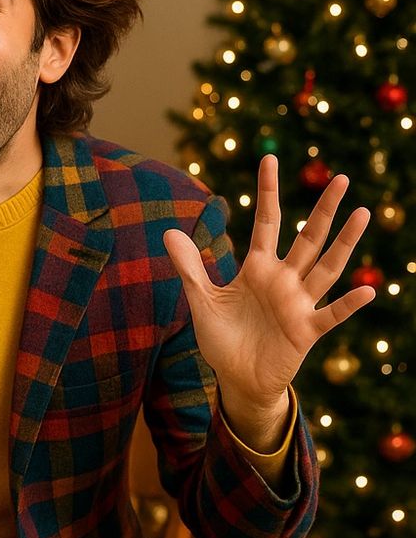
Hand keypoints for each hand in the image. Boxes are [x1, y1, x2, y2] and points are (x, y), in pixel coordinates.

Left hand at [163, 155, 373, 450]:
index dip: (266, 192)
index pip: (266, 222)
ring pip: (326, 267)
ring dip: (344, 243)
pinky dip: (348, 304)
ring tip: (362, 213)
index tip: (270, 159)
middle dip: (323, 210)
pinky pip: (331, 314)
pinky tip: (368, 289)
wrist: (237, 378)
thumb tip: (169, 232)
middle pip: (307, 238)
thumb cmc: (222, 338)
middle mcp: (283, 280)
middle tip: (342, 178)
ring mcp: (298, 303)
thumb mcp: (202, 300)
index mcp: (257, 268)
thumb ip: (190, 267)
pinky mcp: (306, 330)